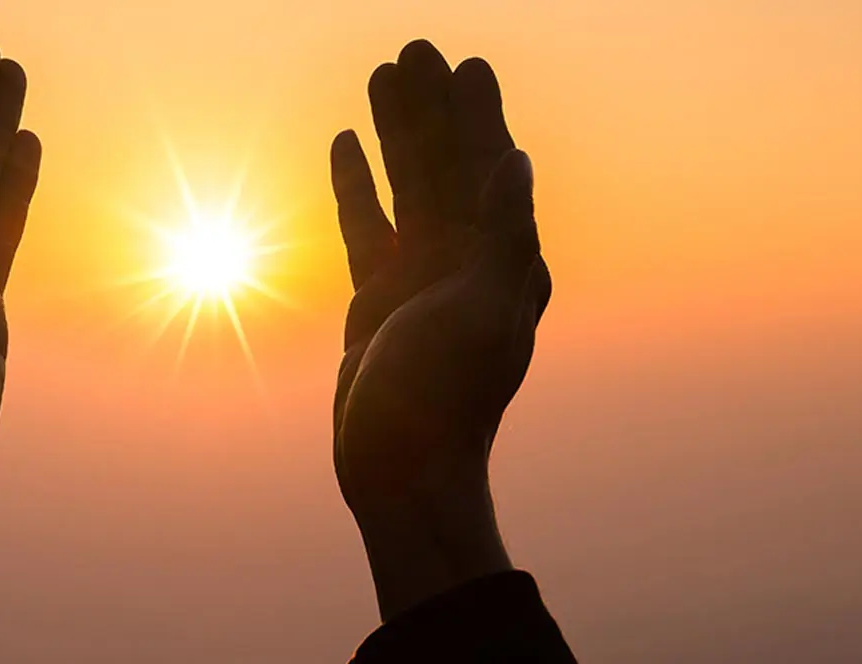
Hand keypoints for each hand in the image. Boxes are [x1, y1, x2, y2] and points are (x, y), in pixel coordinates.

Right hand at [329, 41, 549, 618]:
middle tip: (414, 48)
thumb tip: (517, 160)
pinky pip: (367, 225)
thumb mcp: (482, 311)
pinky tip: (343, 144)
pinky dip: (357, 184)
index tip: (465, 66)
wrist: (400, 469)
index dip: (480, 117)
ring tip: (379, 74)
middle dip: (433, 109)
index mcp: (504, 263)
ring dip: (394, 132)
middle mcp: (468, 262)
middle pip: (448, 165)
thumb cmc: (448, 399)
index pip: (493, 170)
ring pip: (407, 185)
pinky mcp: (378, 299)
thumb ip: (501, 233)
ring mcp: (421, 278)